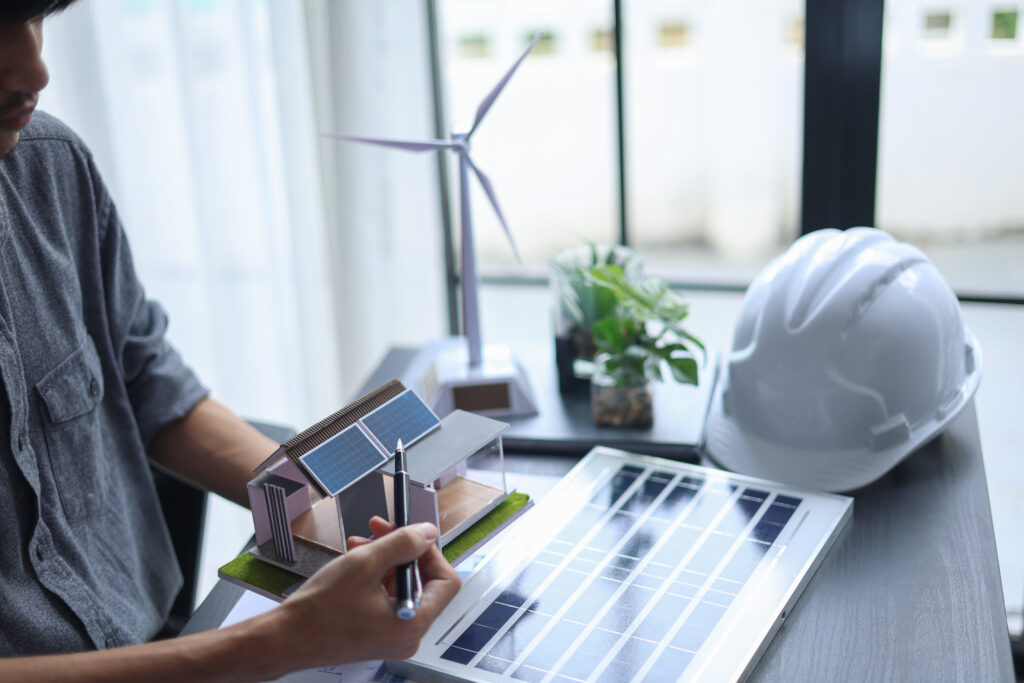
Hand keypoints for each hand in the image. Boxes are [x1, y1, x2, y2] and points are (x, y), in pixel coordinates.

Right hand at [274, 517, 460, 667]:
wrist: (285, 639)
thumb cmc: (319, 612)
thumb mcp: (365, 564)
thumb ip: (403, 544)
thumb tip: (427, 533)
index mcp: (413, 621)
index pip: (446, 581)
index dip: (431, 552)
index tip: (413, 535)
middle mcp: (408, 634)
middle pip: (422, 582)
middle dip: (402, 551)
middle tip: (382, 529)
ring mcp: (392, 636)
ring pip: (401, 587)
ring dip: (384, 560)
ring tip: (361, 544)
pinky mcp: (376, 634)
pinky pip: (386, 599)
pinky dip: (375, 577)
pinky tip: (356, 561)